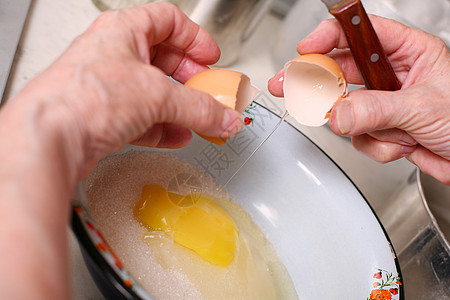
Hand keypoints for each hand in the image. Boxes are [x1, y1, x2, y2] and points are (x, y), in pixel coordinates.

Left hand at [7, 2, 241, 180]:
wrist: (50, 138)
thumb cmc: (84, 98)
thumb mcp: (157, 95)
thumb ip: (200, 107)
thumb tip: (224, 116)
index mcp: (124, 31)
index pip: (168, 21)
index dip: (194, 38)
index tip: (211, 57)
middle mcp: (114, 55)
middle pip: (164, 60)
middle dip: (191, 79)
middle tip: (209, 93)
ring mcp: (108, 88)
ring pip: (154, 93)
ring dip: (180, 108)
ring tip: (200, 119)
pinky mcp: (105, 117)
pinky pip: (143, 118)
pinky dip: (163, 127)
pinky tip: (177, 135)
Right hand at [268, 15, 449, 184]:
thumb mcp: (424, 107)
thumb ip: (377, 109)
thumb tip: (339, 114)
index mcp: (408, 52)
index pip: (359, 33)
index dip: (329, 36)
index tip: (306, 48)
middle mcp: (391, 75)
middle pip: (340, 70)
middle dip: (315, 81)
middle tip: (287, 83)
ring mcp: (383, 103)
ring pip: (346, 109)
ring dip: (363, 126)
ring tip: (390, 132)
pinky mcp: (380, 129)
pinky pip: (358, 136)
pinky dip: (377, 146)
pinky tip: (403, 144)